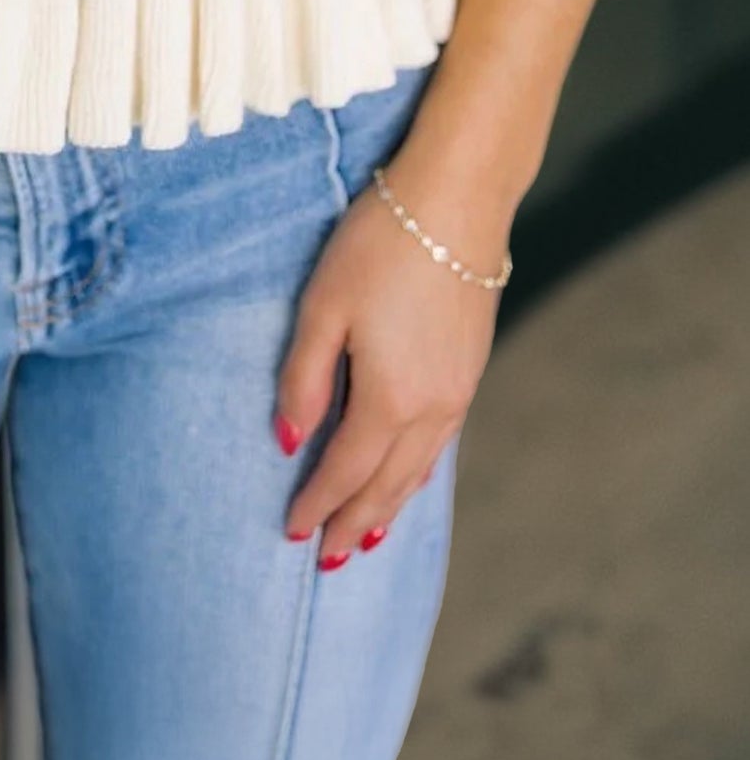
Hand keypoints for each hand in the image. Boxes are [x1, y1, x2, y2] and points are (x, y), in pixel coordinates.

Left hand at [273, 146, 509, 562]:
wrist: (457, 201)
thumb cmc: (380, 245)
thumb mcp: (323, 306)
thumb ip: (304, 377)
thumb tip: (289, 440)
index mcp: (390, 398)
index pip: (346, 470)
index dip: (318, 503)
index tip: (292, 532)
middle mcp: (432, 408)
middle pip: (387, 484)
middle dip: (356, 523)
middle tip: (328, 558)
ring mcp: (459, 391)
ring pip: (419, 469)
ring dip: (390, 506)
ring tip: (367, 534)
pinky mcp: (471, 368)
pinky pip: (440, 443)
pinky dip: (418, 472)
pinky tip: (409, 475)